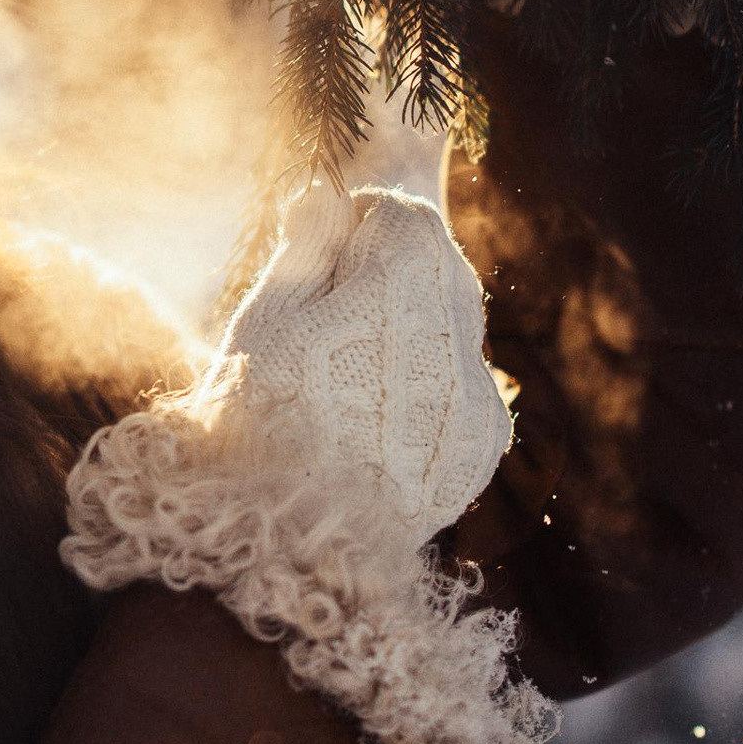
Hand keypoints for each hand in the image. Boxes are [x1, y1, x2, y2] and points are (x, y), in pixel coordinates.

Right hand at [216, 185, 513, 543]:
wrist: (291, 550)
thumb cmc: (261, 423)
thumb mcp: (264, 319)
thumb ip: (307, 245)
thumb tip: (329, 193)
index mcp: (407, 285)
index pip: (402, 214)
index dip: (353, 224)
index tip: (316, 257)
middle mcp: (462, 334)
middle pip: (436, 268)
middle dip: (386, 274)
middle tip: (323, 319)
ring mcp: (480, 398)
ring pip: (453, 330)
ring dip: (408, 331)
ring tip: (343, 378)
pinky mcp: (481, 450)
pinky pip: (460, 390)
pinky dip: (424, 389)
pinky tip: (371, 422)